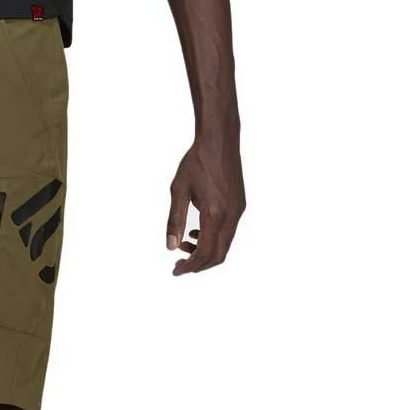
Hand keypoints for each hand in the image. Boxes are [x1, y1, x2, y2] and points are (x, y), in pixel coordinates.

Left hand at [166, 133, 244, 274]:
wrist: (220, 139)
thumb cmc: (196, 161)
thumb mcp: (178, 190)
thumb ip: (175, 220)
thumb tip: (170, 247)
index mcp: (216, 213)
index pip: (205, 253)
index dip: (190, 266)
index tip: (175, 270)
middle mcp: (232, 215)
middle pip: (218, 255)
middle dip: (198, 264)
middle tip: (179, 263)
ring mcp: (239, 210)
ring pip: (225, 245)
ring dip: (205, 252)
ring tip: (185, 244)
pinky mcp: (240, 205)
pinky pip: (228, 233)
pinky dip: (213, 240)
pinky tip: (197, 232)